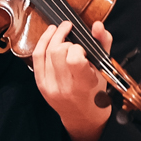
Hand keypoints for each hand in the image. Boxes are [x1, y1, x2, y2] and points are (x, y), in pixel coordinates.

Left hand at [32, 19, 113, 140]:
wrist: (82, 115)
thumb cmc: (96, 91)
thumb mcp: (104, 68)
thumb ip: (103, 44)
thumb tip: (97, 25)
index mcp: (83, 85)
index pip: (74, 59)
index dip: (78, 49)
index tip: (84, 51)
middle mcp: (64, 87)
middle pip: (57, 52)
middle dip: (67, 42)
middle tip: (75, 46)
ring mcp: (49, 86)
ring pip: (45, 52)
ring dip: (55, 36)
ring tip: (63, 29)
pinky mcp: (40, 84)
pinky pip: (36, 57)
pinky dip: (42, 42)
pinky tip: (50, 32)